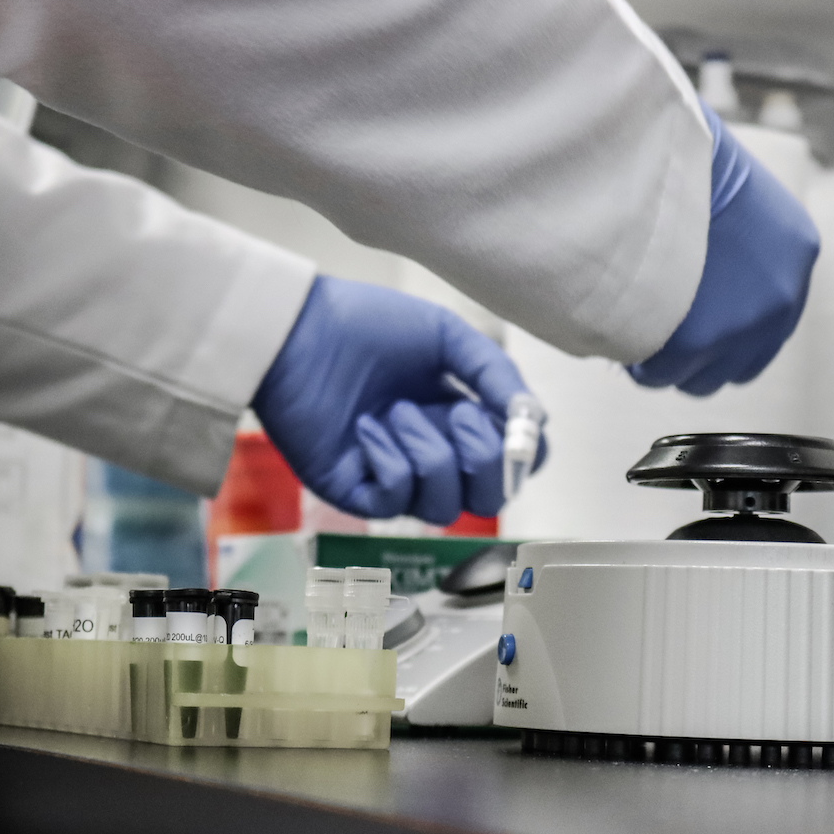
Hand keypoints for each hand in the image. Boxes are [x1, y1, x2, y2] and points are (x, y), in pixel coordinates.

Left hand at [252, 275, 542, 523]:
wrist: (298, 329)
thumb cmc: (366, 325)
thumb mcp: (446, 336)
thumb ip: (494, 374)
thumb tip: (534, 418)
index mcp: (458, 416)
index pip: (512, 461)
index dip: (524, 455)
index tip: (518, 428)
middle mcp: (432, 451)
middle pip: (488, 499)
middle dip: (486, 463)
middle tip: (458, 417)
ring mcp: (394, 474)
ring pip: (444, 508)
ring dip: (430, 456)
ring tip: (396, 411)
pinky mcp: (355, 489)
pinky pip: (394, 501)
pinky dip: (390, 462)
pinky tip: (366, 427)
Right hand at [627, 100, 818, 395]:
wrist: (661, 161)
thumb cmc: (684, 162)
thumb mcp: (740, 195)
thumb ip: (742, 241)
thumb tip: (711, 275)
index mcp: (797, 254)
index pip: (771, 324)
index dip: (728, 331)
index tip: (695, 323)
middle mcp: (781, 300)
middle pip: (739, 364)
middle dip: (700, 356)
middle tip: (663, 333)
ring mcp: (742, 326)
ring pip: (701, 379)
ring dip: (670, 364)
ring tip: (639, 334)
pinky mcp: (698, 344)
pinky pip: (660, 375)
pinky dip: (639, 364)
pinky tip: (622, 336)